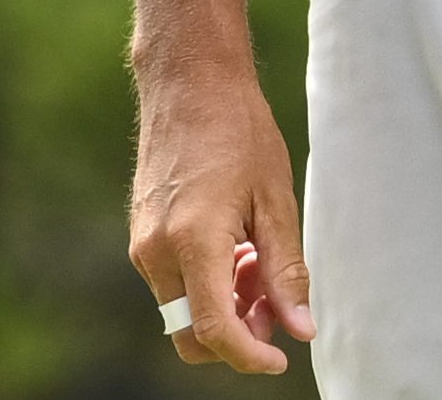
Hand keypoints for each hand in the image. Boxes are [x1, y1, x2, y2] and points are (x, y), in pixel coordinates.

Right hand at [129, 61, 315, 372]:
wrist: (189, 83)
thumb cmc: (240, 132)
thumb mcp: (276, 200)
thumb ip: (286, 270)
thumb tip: (300, 328)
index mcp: (193, 240)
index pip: (214, 330)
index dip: (249, 356)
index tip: (280, 358)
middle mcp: (156, 250)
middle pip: (191, 334)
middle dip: (236, 334)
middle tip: (275, 302)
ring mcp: (142, 242)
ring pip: (182, 310)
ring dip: (223, 306)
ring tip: (258, 260)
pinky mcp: (140, 234)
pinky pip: (172, 283)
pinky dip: (205, 283)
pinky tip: (236, 247)